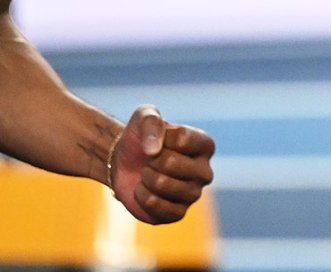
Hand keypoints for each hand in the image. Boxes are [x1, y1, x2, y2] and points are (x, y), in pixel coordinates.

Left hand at [109, 104, 214, 224]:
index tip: (156, 140)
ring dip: (145, 177)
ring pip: (163, 184)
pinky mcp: (178, 214)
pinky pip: (158, 207)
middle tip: (148, 160)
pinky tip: (143, 190)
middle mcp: (205, 171)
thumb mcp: (144, 116)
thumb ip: (151, 122)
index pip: (182, 139)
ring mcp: (193, 194)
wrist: (125, 163)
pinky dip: (143, 197)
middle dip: (150, 160)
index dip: (160, 138)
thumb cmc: (141, 136)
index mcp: (205, 145)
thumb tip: (154, 150)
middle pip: (171, 163)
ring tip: (146, 174)